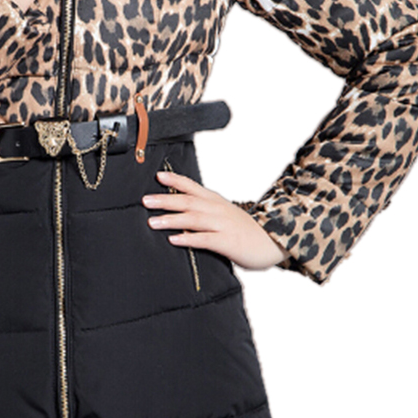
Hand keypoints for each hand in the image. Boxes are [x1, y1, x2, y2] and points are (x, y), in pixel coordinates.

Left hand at [141, 169, 289, 270]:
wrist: (272, 241)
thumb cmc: (245, 229)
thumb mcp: (224, 213)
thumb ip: (204, 211)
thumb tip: (179, 211)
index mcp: (215, 201)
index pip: (192, 187)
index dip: (175, 180)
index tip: (158, 175)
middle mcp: (217, 209)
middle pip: (188, 201)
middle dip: (165, 199)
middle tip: (145, 200)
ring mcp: (222, 225)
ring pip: (193, 219)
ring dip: (171, 219)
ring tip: (152, 221)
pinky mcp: (227, 242)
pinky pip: (205, 239)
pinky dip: (188, 238)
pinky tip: (174, 239)